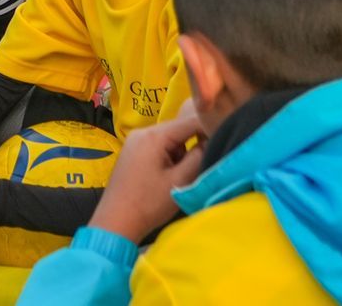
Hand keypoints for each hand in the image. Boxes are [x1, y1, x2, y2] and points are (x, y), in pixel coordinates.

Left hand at [89, 102, 204, 243]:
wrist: (115, 221)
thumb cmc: (149, 203)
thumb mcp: (180, 180)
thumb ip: (198, 156)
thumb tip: (212, 140)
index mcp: (154, 135)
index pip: (190, 121)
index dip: (210, 127)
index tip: (225, 139)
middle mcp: (142, 132)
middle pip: (179, 130)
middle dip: (193, 145)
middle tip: (200, 165)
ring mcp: (135, 141)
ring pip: (169, 140)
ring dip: (180, 154)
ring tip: (179, 177)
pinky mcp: (132, 152)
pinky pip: (158, 147)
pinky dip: (168, 158)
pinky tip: (166, 177)